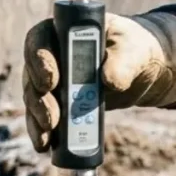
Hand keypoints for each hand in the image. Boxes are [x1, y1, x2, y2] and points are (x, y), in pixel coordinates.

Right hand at [22, 11, 175, 151]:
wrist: (143, 70)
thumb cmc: (136, 48)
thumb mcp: (135, 49)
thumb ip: (123, 61)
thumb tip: (108, 80)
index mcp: (65, 30)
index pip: (40, 39)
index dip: (39, 60)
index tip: (52, 80)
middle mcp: (52, 54)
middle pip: (32, 74)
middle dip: (38, 98)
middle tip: (51, 117)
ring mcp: (52, 79)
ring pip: (34, 98)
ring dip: (38, 118)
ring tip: (48, 137)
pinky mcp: (58, 102)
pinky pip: (43, 117)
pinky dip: (43, 132)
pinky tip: (45, 145)